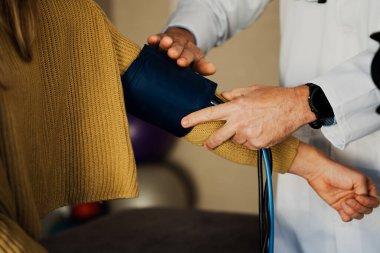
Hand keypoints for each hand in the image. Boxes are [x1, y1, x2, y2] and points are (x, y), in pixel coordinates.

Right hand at [147, 27, 215, 74]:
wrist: (179, 45)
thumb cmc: (186, 60)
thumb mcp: (196, 64)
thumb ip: (202, 67)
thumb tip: (213, 69)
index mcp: (192, 53)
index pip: (190, 56)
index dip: (186, 59)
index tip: (182, 63)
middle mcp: (182, 46)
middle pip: (180, 47)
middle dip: (176, 50)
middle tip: (172, 55)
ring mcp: (171, 43)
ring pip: (169, 41)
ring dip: (166, 42)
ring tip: (164, 43)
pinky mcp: (160, 40)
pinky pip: (158, 39)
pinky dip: (155, 39)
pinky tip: (151, 39)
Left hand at [181, 85, 315, 149]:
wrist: (295, 107)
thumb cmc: (274, 96)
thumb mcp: (251, 90)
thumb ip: (234, 95)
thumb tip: (222, 99)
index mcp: (235, 107)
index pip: (209, 114)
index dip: (194, 119)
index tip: (183, 123)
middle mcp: (239, 122)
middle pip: (218, 137)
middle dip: (210, 142)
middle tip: (207, 143)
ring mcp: (249, 135)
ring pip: (236, 140)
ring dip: (239, 136)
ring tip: (254, 125)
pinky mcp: (258, 144)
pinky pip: (248, 145)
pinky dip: (251, 140)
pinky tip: (261, 130)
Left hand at [289, 142, 379, 221]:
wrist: (320, 173)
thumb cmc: (337, 171)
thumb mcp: (358, 178)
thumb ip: (366, 191)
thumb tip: (364, 200)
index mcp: (365, 188)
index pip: (374, 202)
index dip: (368, 203)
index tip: (359, 197)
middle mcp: (358, 195)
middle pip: (367, 210)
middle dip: (359, 207)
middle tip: (350, 199)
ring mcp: (349, 201)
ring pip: (358, 215)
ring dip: (352, 211)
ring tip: (344, 201)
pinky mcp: (339, 206)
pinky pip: (347, 218)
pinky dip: (346, 215)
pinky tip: (341, 206)